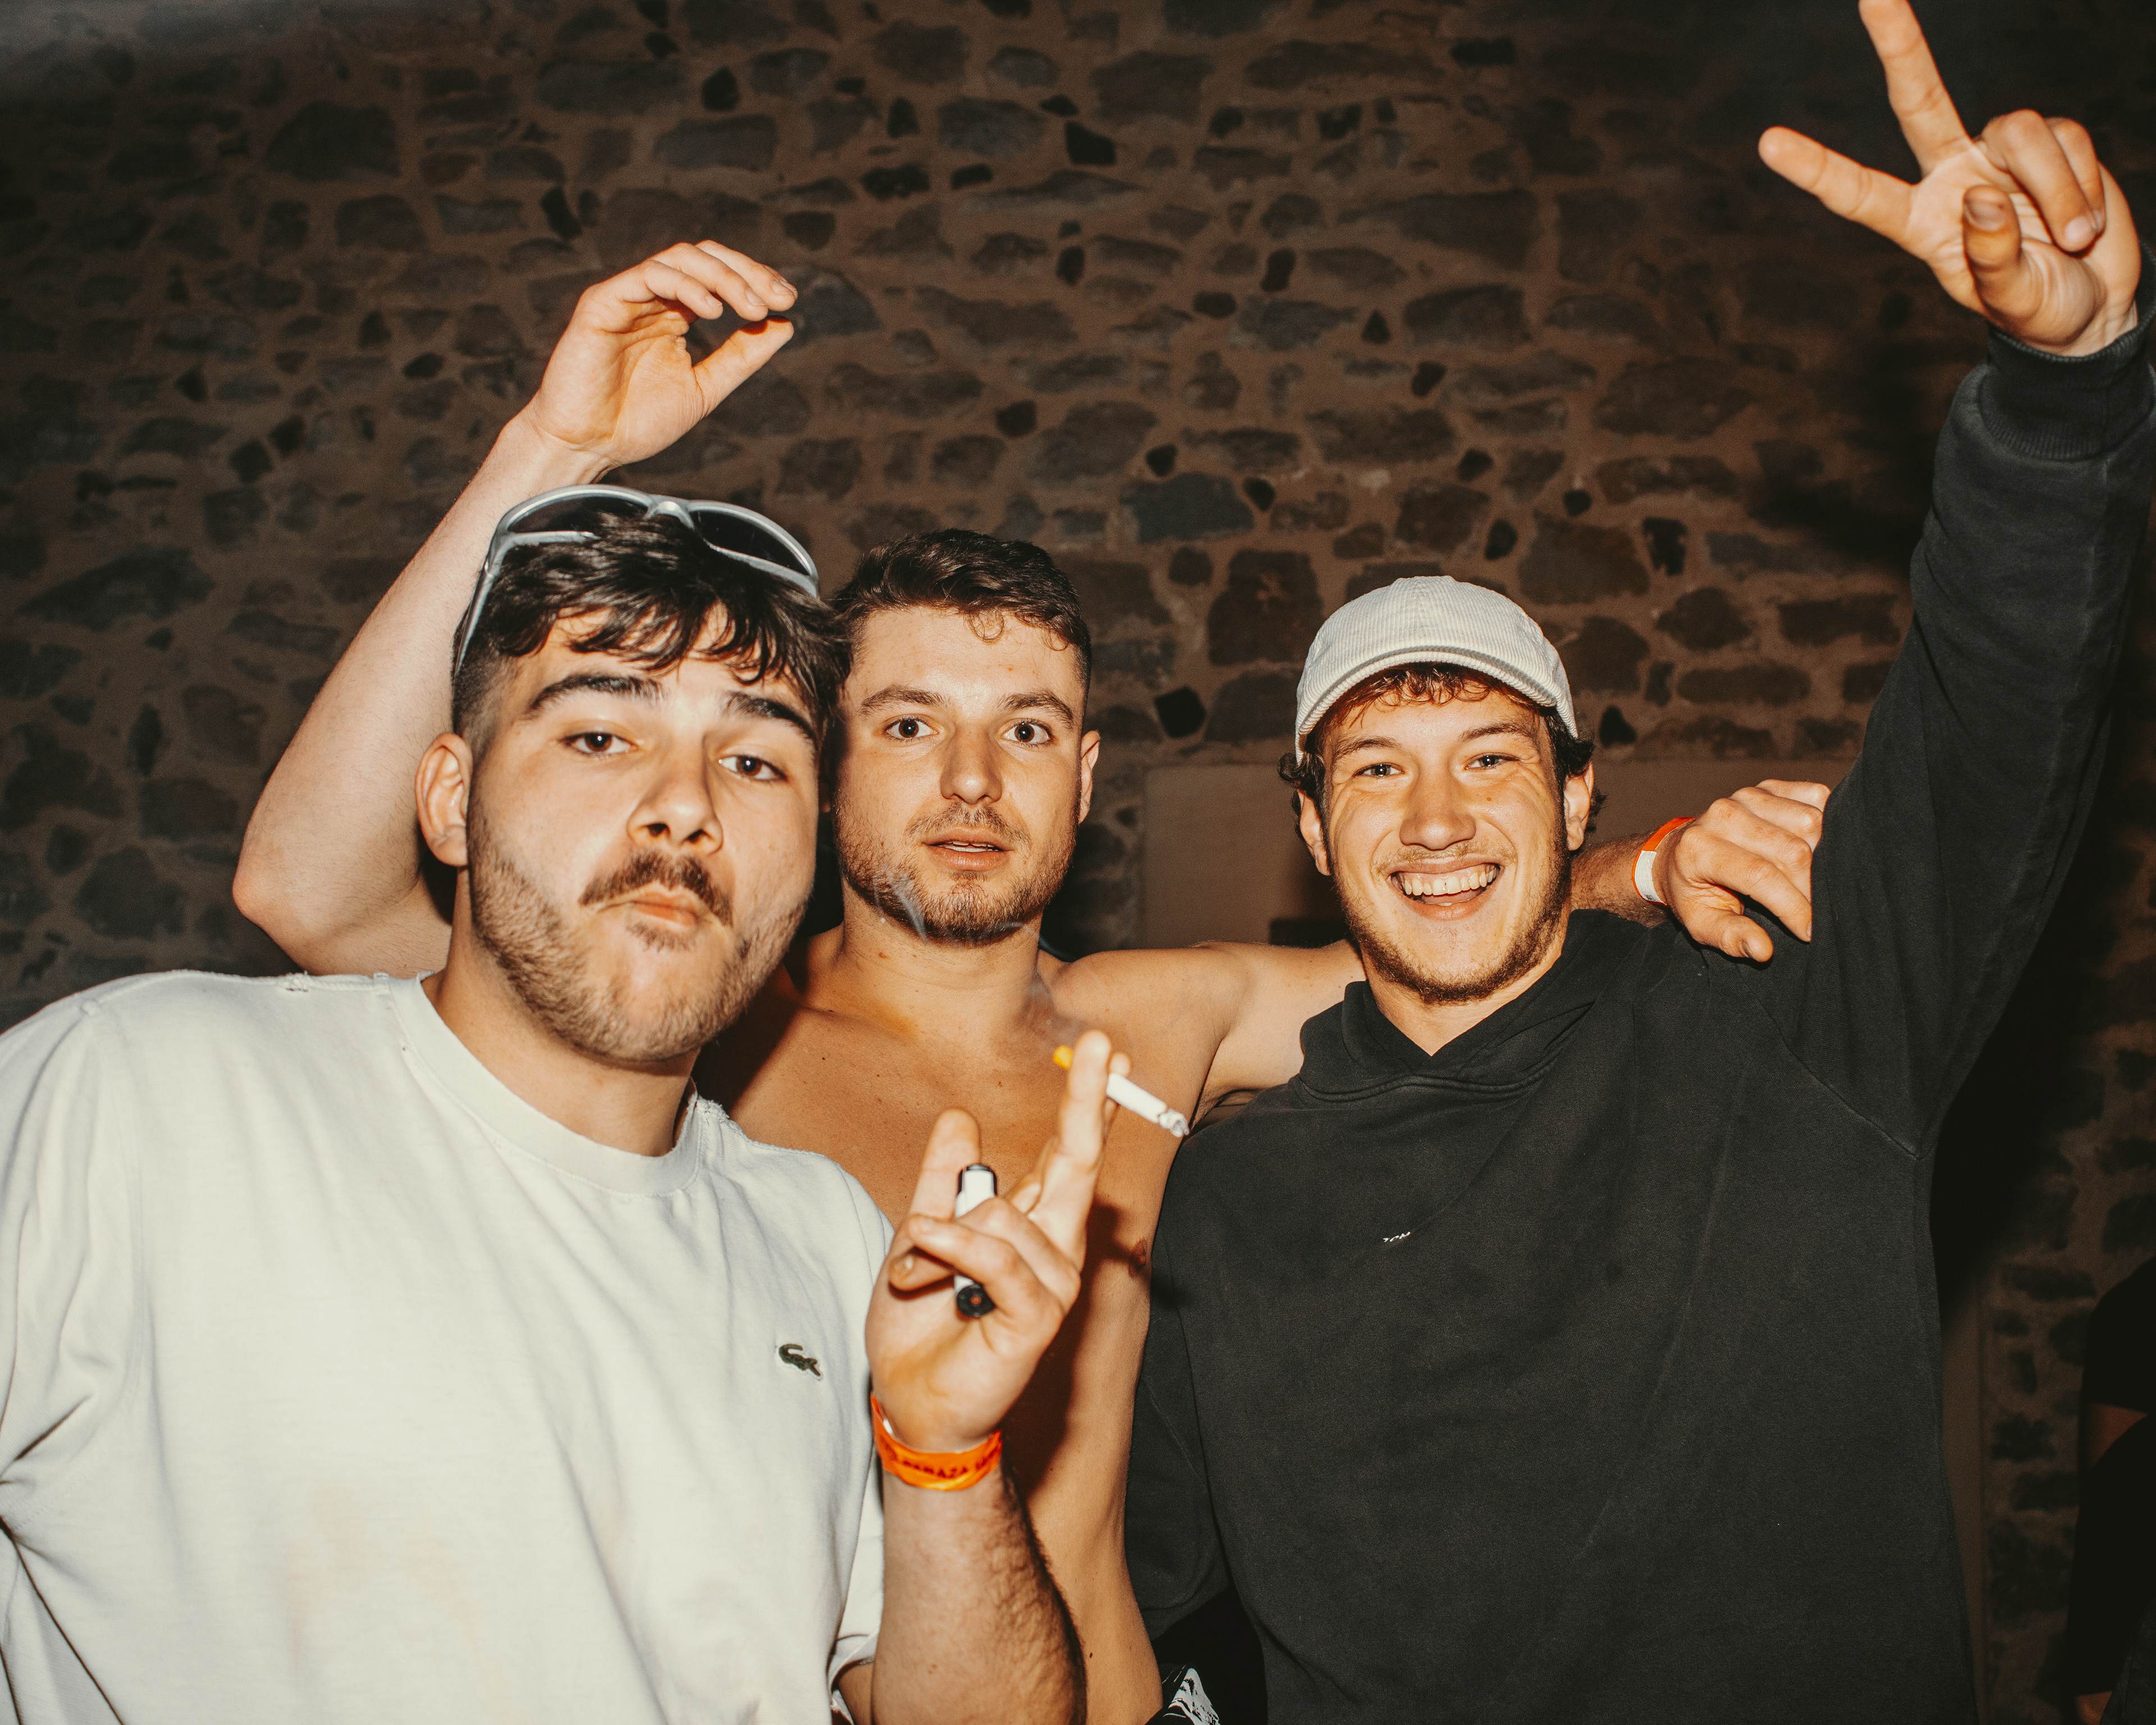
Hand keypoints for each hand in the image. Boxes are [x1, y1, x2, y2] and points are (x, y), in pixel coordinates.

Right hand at [516, 242, 798, 471]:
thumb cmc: (636, 423)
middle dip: (747, 272)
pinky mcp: (602, 302)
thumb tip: (785, 324)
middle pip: (705, 258)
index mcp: (674, 314)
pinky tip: (713, 311)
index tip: (788, 301)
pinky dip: (685, 285)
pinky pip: (648, 275)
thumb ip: (740, 357)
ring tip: (752, 307)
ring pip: (680, 258)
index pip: (719, 277)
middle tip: (779, 296)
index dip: (756, 281)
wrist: (587, 446)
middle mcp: (651, 298)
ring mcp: (627, 296)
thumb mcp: (704, 389)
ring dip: (723, 277)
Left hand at [866, 1032, 1117, 1454]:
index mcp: (1033, 1224)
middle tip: (1100, 1043)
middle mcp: (1054, 1247)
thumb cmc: (921, 1326)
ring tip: (917, 1277)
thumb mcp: (919, 1238)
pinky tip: (924, 1250)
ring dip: (936, 1237)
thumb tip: (961, 1118)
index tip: (1105, 1050)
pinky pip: (996, 1256)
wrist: (914, 1401)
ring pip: (1000, 1214)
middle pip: (1077, 1161)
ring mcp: (1052, 1282)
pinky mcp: (1038, 1315)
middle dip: (1087, 1100)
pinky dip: (952, 1247)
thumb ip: (942, 1182)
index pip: (1067, 1152)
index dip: (1088, 1100)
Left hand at [1656, 780, 1828, 961]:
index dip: (1793, 907)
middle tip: (1820, 912)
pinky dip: (1829, 821)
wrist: (1679, 853)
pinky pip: (1815, 797)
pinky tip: (1822, 848)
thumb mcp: (1701, 923)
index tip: (1810, 932)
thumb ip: (1730, 937)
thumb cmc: (1693, 892)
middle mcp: (1724, 814)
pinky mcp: (1769, 787)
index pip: (1761, 876)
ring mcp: (1748, 795)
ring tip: (1818, 884)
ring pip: (1810, 822)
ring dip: (1825, 856)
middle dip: (1812, 888)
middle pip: (1792, 850)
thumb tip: (1763, 950)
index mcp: (1700, 848)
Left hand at [1759, 0, 2139, 355]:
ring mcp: (2000, 154)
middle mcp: (1953, 175)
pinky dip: (2083, 184)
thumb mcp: (2013, 300)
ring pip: (2020, 130)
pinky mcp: (2053, 140)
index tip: (1768, 142)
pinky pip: (2068, 139)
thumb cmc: (2038, 308)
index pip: (1860, 193)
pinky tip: (2086, 221)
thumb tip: (1982, 196)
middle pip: (1920, 100)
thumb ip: (1992, 257)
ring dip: (2054, 187)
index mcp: (1920, 222)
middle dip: (1900, 46)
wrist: (2093, 304)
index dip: (1816, 169)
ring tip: (2072, 239)